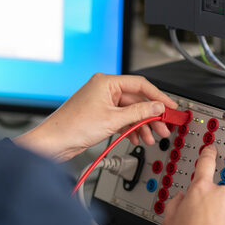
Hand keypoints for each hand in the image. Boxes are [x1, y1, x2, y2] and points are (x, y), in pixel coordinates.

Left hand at [13, 73, 177, 161]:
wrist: (53, 143)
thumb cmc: (73, 126)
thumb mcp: (113, 119)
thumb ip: (139, 112)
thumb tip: (157, 107)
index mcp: (106, 82)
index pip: (140, 84)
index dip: (158, 96)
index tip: (171, 106)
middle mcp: (104, 89)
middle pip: (136, 99)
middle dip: (151, 114)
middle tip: (164, 126)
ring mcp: (101, 103)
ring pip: (130, 111)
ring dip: (142, 124)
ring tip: (151, 137)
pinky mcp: (99, 115)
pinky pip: (121, 119)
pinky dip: (130, 128)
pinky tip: (136, 138)